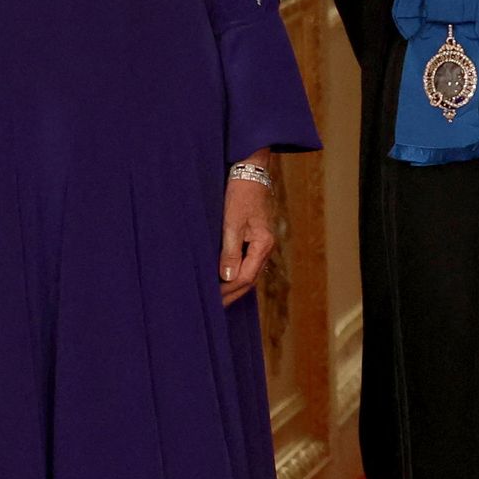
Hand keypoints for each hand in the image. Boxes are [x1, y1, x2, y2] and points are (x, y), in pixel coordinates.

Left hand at [219, 174, 274, 307]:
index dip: (228, 290)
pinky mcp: (256, 238)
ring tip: (219, 297)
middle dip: (232, 294)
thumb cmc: (241, 194)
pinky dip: (236, 272)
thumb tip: (227, 277)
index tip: (213, 299)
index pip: (245, 277)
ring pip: (249, 272)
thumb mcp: (232, 222)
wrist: (251, 172)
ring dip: (234, 286)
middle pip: (250, 279)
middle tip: (214, 307)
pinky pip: (248, 262)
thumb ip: (230, 251)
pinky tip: (225, 277)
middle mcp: (265, 247)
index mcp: (263, 244)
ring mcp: (262, 243)